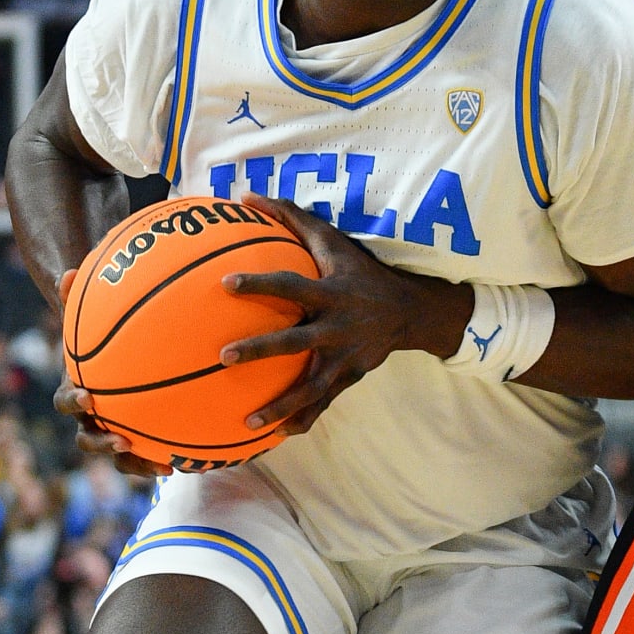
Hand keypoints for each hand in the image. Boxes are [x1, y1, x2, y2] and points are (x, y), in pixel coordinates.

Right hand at [53, 269, 165, 478]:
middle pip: (86, 440)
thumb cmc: (97, 332)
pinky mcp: (135, 437)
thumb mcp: (89, 315)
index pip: (65, 401)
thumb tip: (68, 271)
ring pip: (118, 456)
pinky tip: (193, 458)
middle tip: (121, 441)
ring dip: (137, 464)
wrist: (104, 356)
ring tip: (164, 467)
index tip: (87, 397)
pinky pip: (147, 453)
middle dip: (101, 444)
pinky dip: (163, 458)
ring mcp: (111, 430)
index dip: (72, 403)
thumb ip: (80, 297)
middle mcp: (90, 417)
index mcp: (75, 390)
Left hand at [220, 201, 468, 436]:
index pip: (291, 286)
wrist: (409, 311)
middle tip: (224, 356)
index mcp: (330, 293)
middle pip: (296, 342)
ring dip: (280, 405)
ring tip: (248, 421)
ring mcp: (345, 357)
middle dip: (262, 350)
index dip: (260, 284)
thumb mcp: (331, 240)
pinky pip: (323, 403)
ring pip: (310, 386)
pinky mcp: (349, 377)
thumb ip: (289, 218)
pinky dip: (302, 420)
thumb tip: (245, 197)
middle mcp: (338, 327)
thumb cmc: (359, 270)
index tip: (226, 284)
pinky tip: (275, 436)